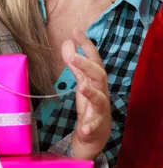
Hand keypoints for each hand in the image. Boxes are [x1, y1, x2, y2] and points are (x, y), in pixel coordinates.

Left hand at [61, 29, 110, 159]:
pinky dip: (90, 126)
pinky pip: (94, 126)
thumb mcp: (81, 82)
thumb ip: (74, 64)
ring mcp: (100, 110)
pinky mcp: (96, 128)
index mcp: (95, 81)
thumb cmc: (89, 105)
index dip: (86, 44)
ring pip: (100, 100)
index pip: (93, 59)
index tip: (76, 30)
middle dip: (87, 65)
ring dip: (91, 92)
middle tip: (73, 56)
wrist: (94, 136)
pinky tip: (84, 127)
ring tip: (82, 87)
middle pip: (99, 75)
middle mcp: (100, 93)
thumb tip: (67, 42)